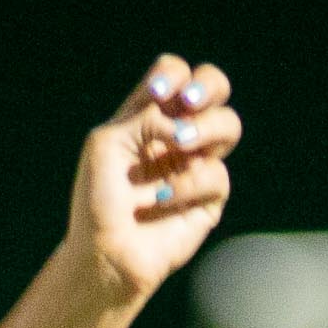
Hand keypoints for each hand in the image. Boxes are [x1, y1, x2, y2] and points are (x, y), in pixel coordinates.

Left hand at [65, 54, 239, 305]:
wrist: (107, 253)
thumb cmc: (98, 200)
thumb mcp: (108, 144)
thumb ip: (146, 117)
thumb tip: (184, 123)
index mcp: (147, 116)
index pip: (174, 74)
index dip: (173, 75)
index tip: (157, 94)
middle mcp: (176, 134)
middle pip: (214, 86)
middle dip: (208, 86)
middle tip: (188, 103)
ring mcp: (195, 163)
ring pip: (229, 124)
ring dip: (206, 127)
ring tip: (181, 144)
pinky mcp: (210, 198)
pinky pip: (216, 175)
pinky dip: (188, 183)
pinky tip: (163, 198)